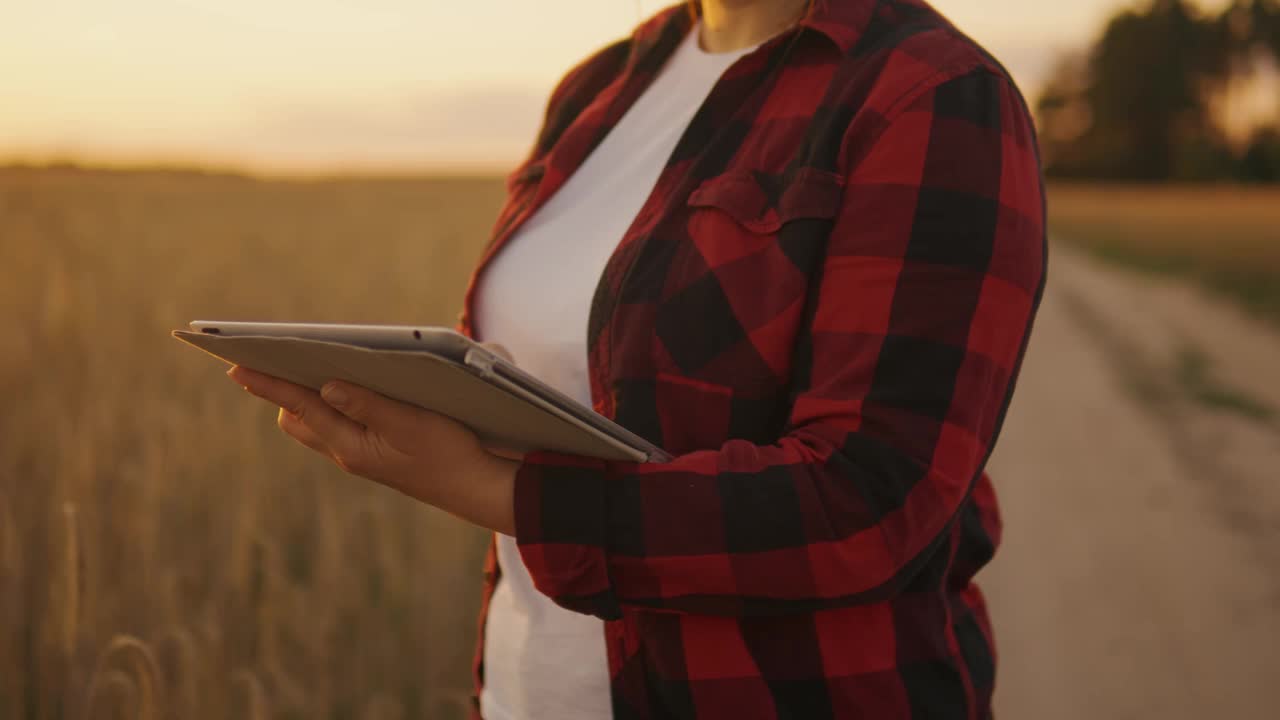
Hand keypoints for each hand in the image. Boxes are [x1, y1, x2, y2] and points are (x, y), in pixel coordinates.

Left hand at [226, 364, 518, 534]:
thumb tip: (326, 386)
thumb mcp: (411, 423)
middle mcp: (348, 452)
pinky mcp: (374, 452)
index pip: (300, 407)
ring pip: (316, 423)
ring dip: (306, 397)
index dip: (269, 384)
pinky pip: (337, 425)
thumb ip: (368, 404)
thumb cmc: (448, 453)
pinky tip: (341, 386)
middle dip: (281, 390)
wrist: (473, 487)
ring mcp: (360, 454)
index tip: (236, 366)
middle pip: (297, 418)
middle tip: (266, 359)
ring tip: (300, 366)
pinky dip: (330, 404)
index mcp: (352, 446)